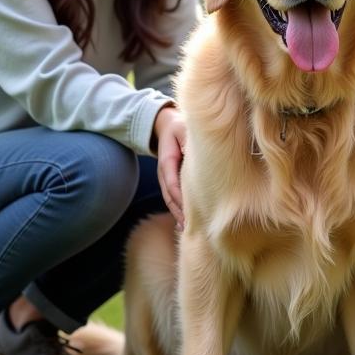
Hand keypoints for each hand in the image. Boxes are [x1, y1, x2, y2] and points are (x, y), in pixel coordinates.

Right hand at [154, 104, 186, 228]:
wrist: (165, 125)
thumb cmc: (178, 126)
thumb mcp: (182, 128)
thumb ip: (185, 139)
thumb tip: (190, 151)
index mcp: (167, 161)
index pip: (172, 182)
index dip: (180, 197)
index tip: (189, 210)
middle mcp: (164, 172)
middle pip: (169, 195)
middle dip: (178, 211)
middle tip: (189, 226)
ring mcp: (165, 177)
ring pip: (169, 199)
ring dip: (177, 213)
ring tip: (186, 228)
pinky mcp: (170, 179)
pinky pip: (172, 196)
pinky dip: (177, 208)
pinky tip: (184, 220)